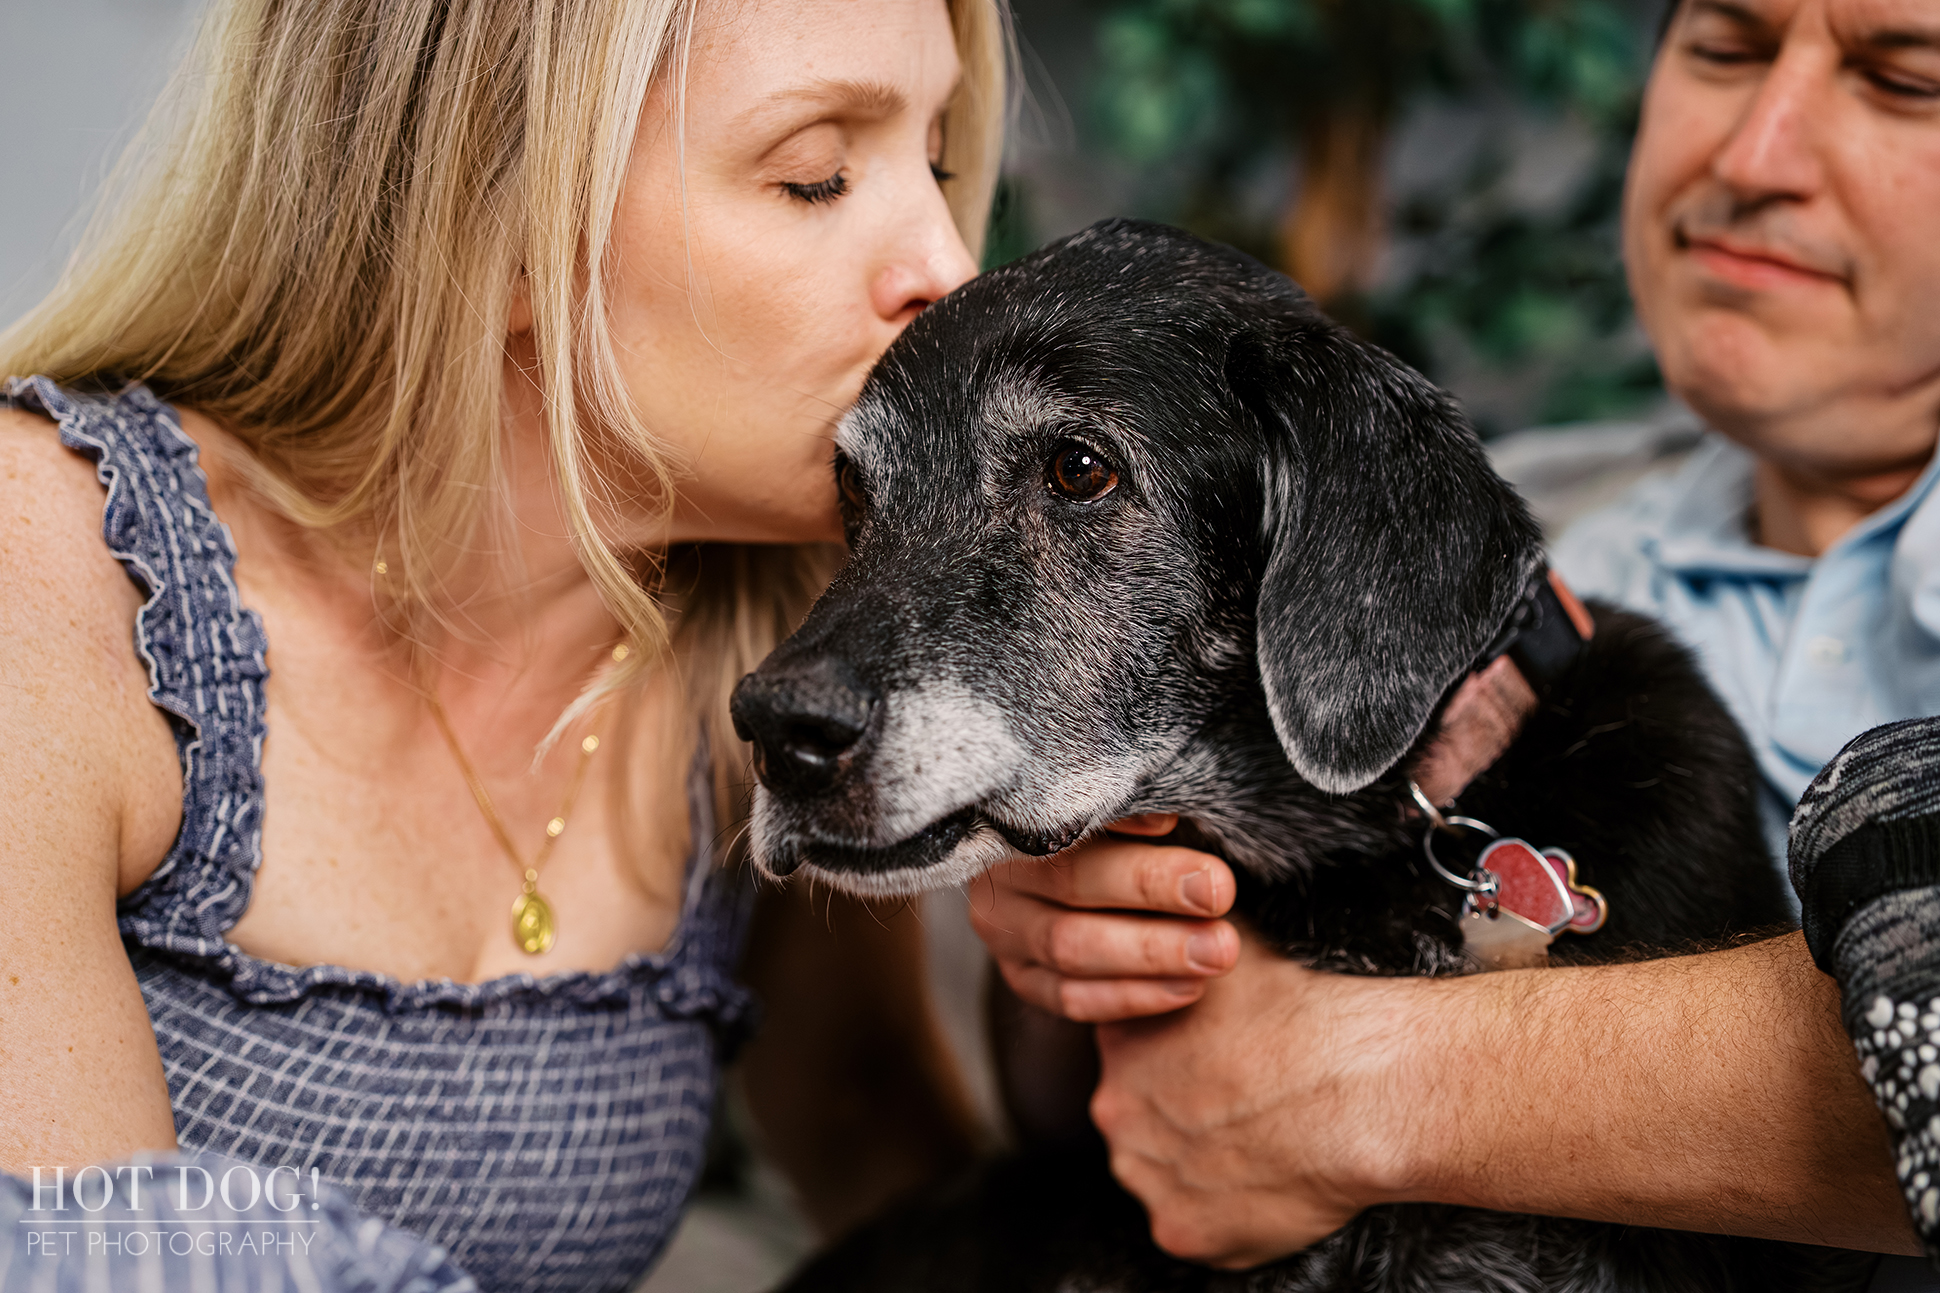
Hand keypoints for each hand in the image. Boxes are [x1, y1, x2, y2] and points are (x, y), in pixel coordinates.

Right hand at [969, 815, 1240, 1021]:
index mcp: (1011, 821)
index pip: (1062, 820)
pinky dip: (1133, 996)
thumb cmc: (1112, 828)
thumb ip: (1130, 807)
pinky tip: (1189, 987)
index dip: (1118, 820)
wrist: (1085, 873)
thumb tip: (1161, 820)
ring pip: (1071, 950)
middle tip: (1218, 892)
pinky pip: (1073, 999)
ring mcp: (1005, 935)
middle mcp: (998, 879)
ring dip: (1152, 952)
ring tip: (1218, 949)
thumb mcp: (1113, 805)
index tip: (1176, 824)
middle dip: (1150, 888)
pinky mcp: (1024, 979)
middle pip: (1070, 884)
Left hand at [1091, 929, 1419, 1266]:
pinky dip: (1230, 1213)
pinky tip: (1269, 1180)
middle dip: (1181, 1107)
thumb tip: (1180, 908)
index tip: (1216, 1051)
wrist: (1354, 1086)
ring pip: (1166, 1170)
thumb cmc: (1301, 1010)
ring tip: (1263, 1136)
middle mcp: (1117, 1109)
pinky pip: (1199, 1226)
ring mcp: (1148, 1175)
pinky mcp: (1184, 1231)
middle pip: (1139, 1111)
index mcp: (1118, 1039)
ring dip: (1202, 1160)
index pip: (1128, 1046)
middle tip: (1243, 1096)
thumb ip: (1186, 934)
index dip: (1173, 1049)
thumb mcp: (1230, 941)